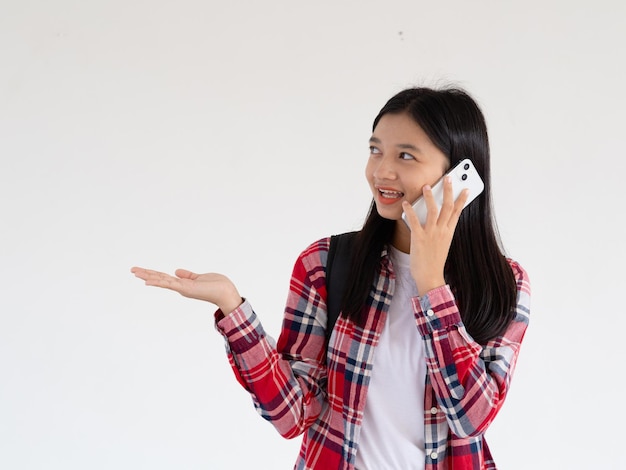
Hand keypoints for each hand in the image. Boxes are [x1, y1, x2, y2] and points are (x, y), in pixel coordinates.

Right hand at [130, 267, 242, 313]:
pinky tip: (147, 281)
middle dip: (146, 274)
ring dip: (148, 276)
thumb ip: (187, 275)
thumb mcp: (199, 277)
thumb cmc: (216, 285)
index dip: (153, 273)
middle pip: (159, 278)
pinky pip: (169, 284)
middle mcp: (180, 287)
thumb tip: (176, 271)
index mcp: (183, 284)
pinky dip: (158, 282)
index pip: (164, 277)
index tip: (141, 270)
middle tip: (132, 270)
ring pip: (161, 280)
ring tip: (135, 272)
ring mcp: (181, 288)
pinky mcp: (185, 288)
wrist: (226, 292)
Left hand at [402, 176, 468, 295]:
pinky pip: (415, 221)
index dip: (462, 199)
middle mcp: (442, 231)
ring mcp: (431, 234)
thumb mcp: (442, 244)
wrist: (430, 277)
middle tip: (448, 178)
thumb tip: (438, 219)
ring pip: (433, 210)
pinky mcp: (419, 238)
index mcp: (449, 232)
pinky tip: (406, 203)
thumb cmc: (434, 262)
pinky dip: (410, 211)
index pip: (457, 212)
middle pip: (448, 207)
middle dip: (448, 191)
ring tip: (426, 186)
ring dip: (430, 196)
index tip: (465, 189)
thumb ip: (441, 231)